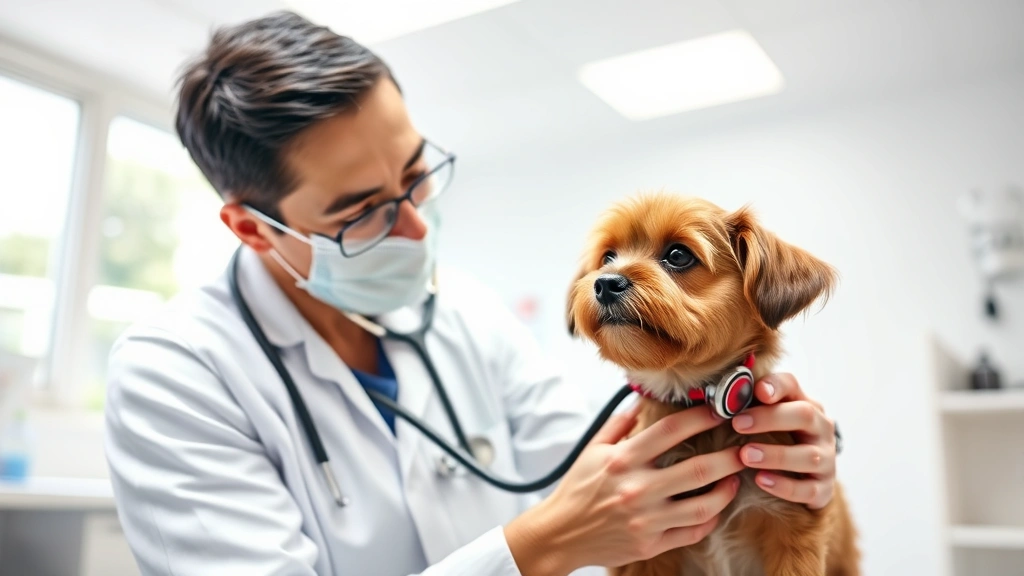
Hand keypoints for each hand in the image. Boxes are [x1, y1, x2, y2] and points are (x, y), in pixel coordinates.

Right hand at [505, 402, 743, 574]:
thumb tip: (641, 400)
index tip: (720, 410)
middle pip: (698, 470)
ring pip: (703, 506)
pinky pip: (692, 532)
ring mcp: (646, 520)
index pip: (670, 431)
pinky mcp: (651, 544)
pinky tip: (716, 507)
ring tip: (737, 478)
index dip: (700, 417)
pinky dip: (710, 519)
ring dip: (727, 490)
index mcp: (622, 460)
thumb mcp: (593, 450)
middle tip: (747, 447)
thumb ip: (619, 425)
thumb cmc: (577, 488)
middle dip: (730, 456)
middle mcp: (637, 489)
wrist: (560, 534)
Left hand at [731, 373, 836, 509]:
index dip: (775, 386)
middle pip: (804, 415)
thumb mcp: (766, 419)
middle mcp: (821, 428)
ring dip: (775, 455)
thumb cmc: (777, 440)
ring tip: (745, 455)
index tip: (756, 391)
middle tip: (738, 424)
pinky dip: (784, 486)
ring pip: (808, 455)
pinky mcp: (824, 489)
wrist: (806, 478)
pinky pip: (808, 490)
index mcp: (805, 404)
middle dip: (770, 418)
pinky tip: (761, 481)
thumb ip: (749, 406)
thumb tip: (719, 396)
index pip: (792, 385)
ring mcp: (826, 460)